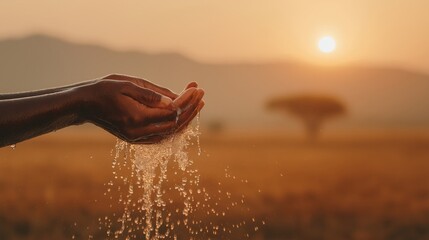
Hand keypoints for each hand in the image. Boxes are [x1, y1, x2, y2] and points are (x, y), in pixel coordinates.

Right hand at [79, 79, 203, 143]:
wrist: (84, 104)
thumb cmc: (104, 90)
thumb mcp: (128, 85)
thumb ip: (152, 95)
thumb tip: (175, 101)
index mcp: (137, 118)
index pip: (171, 113)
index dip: (186, 101)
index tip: (196, 87)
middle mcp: (139, 132)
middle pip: (174, 125)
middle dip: (190, 109)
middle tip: (201, 94)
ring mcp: (138, 138)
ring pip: (170, 133)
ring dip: (185, 118)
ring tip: (198, 103)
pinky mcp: (136, 138)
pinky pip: (162, 135)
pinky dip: (175, 125)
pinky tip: (183, 114)